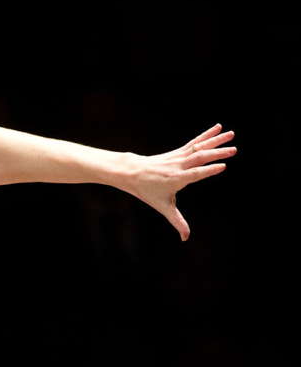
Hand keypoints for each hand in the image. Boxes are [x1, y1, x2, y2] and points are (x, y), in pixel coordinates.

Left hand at [126, 124, 236, 241]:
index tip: (222, 166)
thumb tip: (185, 239)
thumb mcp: (163, 207)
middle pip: (199, 157)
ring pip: (199, 146)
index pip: (195, 174)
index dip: (208, 170)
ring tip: (232, 134)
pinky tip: (219, 128)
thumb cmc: (148, 191)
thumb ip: (177, 221)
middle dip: (216, 153)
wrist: (132, 172)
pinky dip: (207, 135)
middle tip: (234, 150)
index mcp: (176, 179)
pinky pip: (195, 142)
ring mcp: (178, 156)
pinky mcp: (178, 151)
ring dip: (216, 140)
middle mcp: (178, 165)